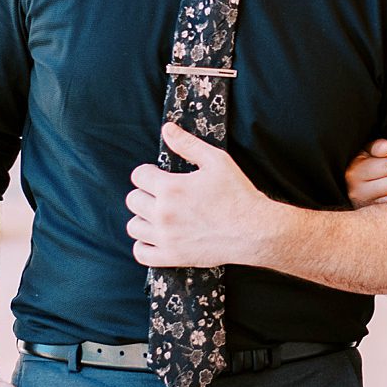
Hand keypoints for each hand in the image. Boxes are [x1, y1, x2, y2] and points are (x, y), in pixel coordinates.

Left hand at [127, 123, 277, 266]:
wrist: (253, 231)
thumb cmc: (237, 195)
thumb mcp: (216, 161)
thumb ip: (188, 144)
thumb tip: (167, 129)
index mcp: (170, 188)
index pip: (138, 176)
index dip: (148, 173)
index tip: (159, 176)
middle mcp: (163, 214)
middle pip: (133, 200)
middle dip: (145, 193)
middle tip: (162, 195)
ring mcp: (166, 238)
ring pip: (133, 227)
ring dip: (143, 219)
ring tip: (159, 216)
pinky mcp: (172, 257)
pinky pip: (141, 253)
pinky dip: (144, 245)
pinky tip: (156, 237)